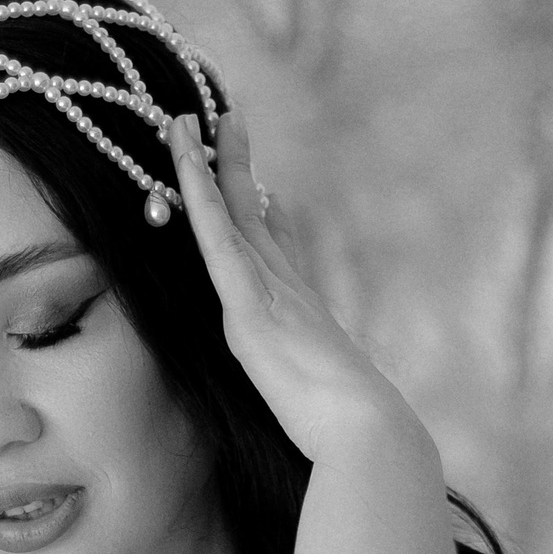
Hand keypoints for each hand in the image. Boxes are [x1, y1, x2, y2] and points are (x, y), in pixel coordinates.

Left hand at [167, 110, 414, 463]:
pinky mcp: (251, 307)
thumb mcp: (326, 399)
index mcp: (300, 314)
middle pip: (250, 216)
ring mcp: (267, 294)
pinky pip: (217, 242)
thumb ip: (314, 379)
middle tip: (224, 117)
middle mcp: (284, 291)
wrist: (367, 436)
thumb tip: (323, 378)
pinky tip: (185, 166)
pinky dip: (200, 201)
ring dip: (205, 166)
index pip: (277, 250)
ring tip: (185, 122)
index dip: (266, 212)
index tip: (259, 183)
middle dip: (234, 167)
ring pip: (227, 216)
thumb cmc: (351, 433)